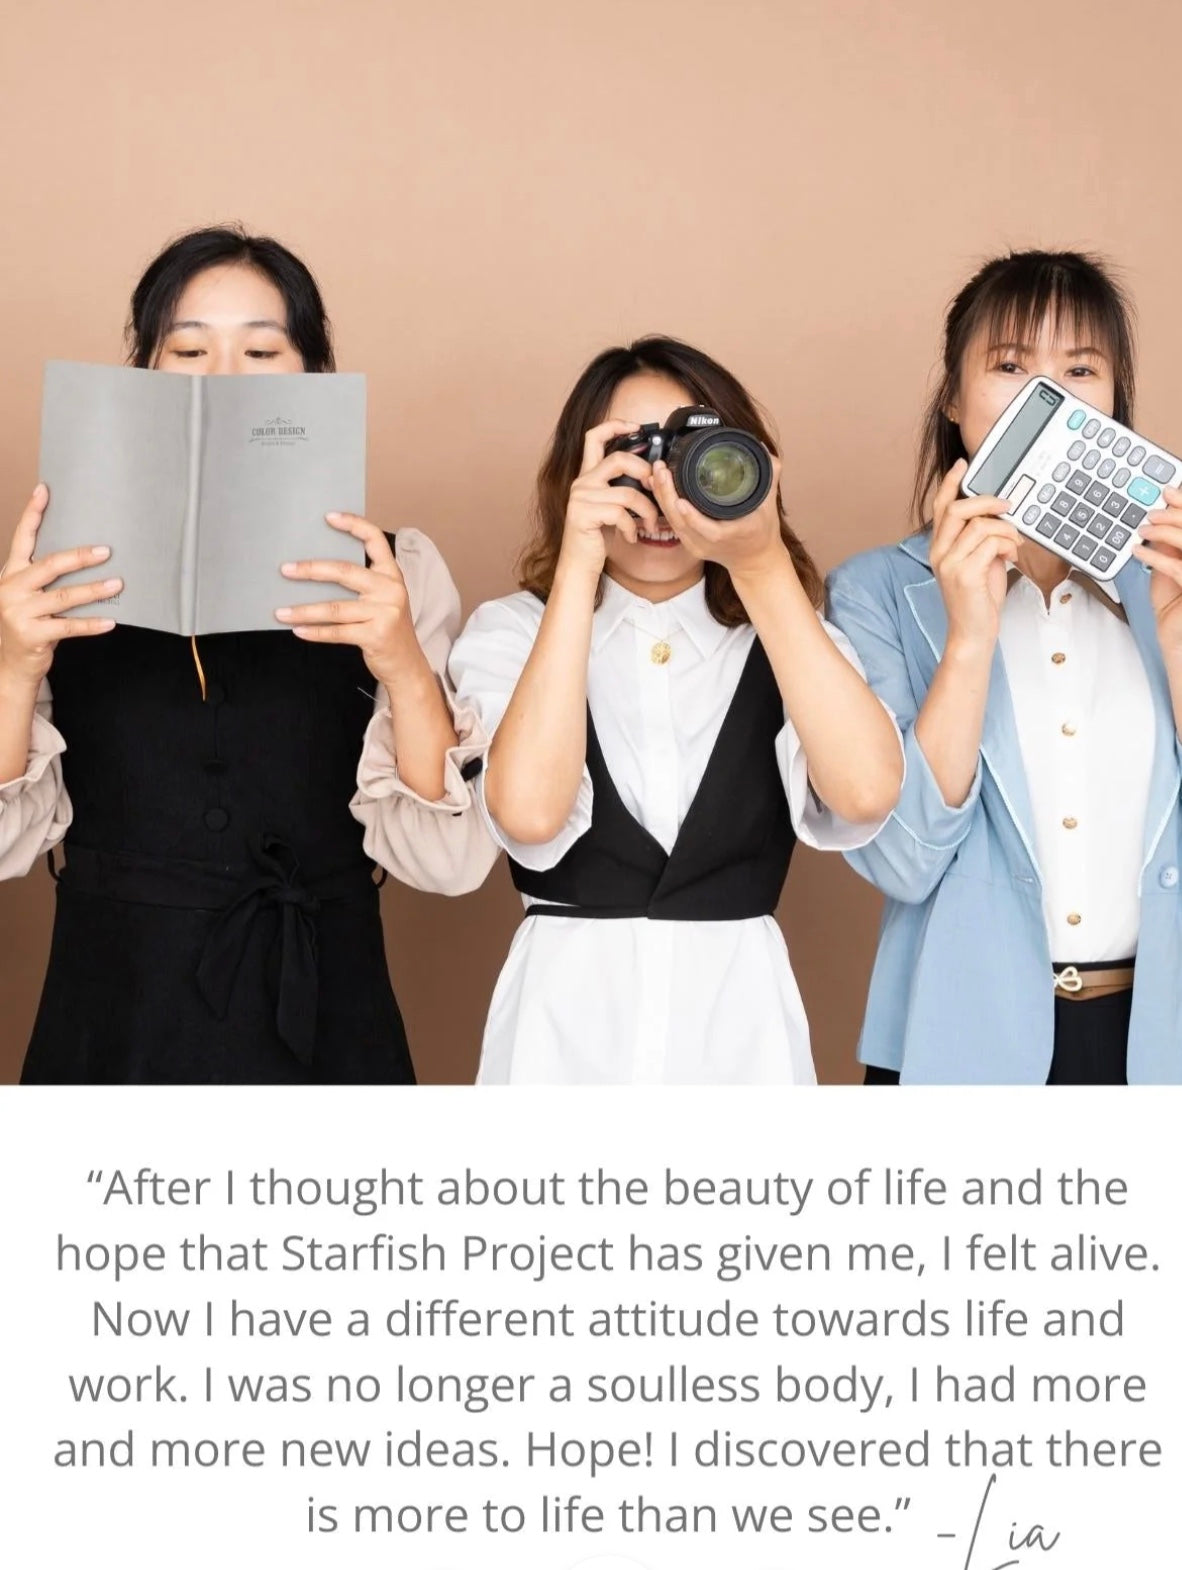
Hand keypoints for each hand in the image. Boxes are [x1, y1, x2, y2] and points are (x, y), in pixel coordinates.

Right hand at [0, 484, 119, 688]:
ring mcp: (19, 612)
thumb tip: (87, 555)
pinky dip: (91, 624)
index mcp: (10, 573)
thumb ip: (43, 577)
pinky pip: (68, 627)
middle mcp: (11, 588)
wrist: (9, 664)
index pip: (20, 538)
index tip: (44, 490)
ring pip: (63, 597)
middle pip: (49, 565)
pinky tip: (110, 621)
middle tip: (107, 551)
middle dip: (79, 557)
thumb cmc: (26, 623)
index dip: (32, 514)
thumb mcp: (26, 595)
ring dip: (93, 590)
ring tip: (117, 584)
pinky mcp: (32, 634)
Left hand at [276, 514, 423, 688]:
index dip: (353, 524)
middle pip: (345, 572)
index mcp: (392, 575)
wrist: (407, 664)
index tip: (328, 517)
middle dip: (311, 570)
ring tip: (281, 611)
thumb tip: (317, 572)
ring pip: (335, 607)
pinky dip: (315, 632)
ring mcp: (385, 613)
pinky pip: (337, 632)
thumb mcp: (383, 600)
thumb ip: (363, 584)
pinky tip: (299, 630)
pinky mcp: (376, 635)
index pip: (375, 540)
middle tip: (286, 570)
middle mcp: (390, 590)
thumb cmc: (388, 629)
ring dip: (304, 610)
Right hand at [557, 419, 655, 578]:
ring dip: (647, 511)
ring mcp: (581, 498)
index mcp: (587, 476)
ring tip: (650, 525)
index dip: (614, 425)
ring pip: (628, 492)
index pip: (594, 437)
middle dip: (645, 472)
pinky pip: (621, 514)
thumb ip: (620, 487)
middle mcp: (581, 482)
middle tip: (655, 488)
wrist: (579, 564)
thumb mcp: (610, 507)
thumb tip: (651, 475)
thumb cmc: (597, 536)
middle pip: (620, 459)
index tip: (635, 427)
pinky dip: (633, 528)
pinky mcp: (584, 515)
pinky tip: (632, 537)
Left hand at [649, 451, 786, 582]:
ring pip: (672, 522)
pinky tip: (656, 486)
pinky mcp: (689, 544)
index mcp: (731, 535)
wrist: (754, 561)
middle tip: (662, 470)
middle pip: (681, 523)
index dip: (692, 517)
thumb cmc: (762, 533)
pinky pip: (672, 523)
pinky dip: (662, 504)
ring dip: (661, 496)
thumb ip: (769, 475)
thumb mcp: (769, 504)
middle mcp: (709, 543)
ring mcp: (697, 545)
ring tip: (656, 472)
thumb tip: (761, 448)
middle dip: (667, 495)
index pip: (709, 530)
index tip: (680, 500)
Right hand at [928, 461, 1018, 653]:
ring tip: (1014, 544)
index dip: (951, 482)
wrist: (973, 633)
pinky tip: (1011, 557)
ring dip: (1005, 530)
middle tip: (1007, 506)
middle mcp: (939, 553)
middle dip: (987, 501)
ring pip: (979, 525)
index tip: (963, 464)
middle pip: (956, 509)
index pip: (940, 507)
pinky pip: (989, 544)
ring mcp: (949, 564)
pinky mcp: (964, 575)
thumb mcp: (981, 561)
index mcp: (940, 547)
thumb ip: (983, 538)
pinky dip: (1007, 545)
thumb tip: (999, 516)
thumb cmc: (979, 599)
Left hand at [1132, 485, 1181, 659]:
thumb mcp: (1172, 577)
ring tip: (1143, 531)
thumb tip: (1159, 527)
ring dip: (1164, 532)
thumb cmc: (1177, 617)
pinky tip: (1139, 551)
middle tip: (1153, 512)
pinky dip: (1155, 556)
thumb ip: (1170, 552)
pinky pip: (1178, 568)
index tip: (1170, 493)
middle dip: (1175, 514)